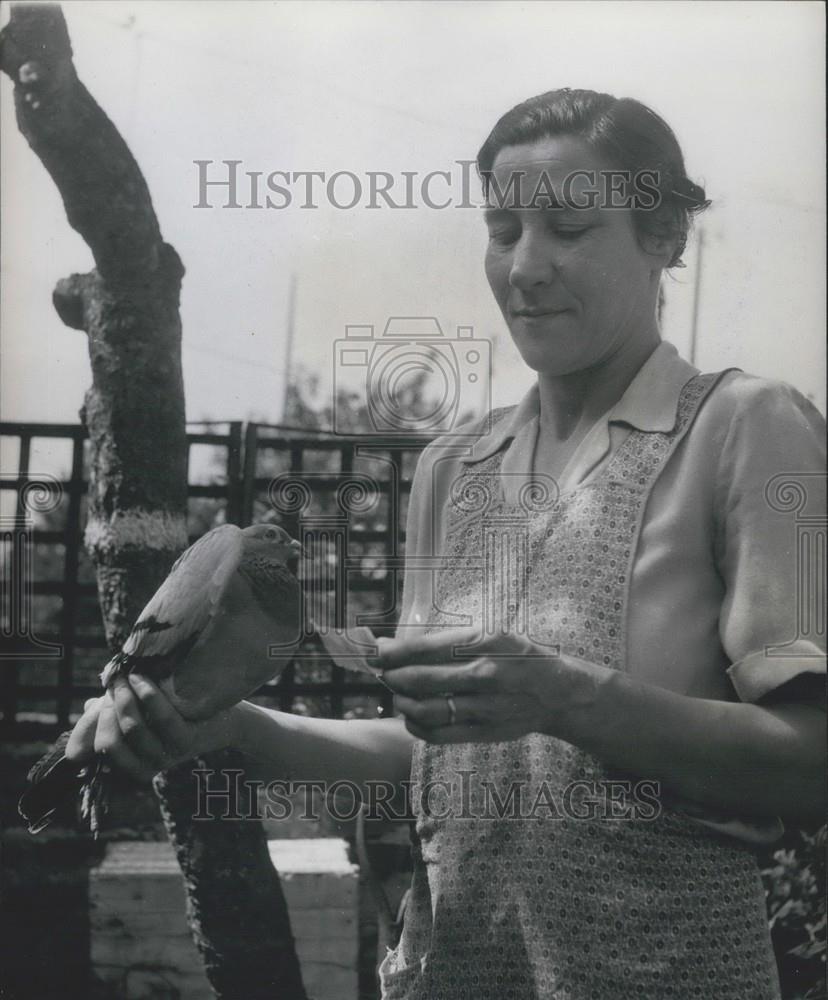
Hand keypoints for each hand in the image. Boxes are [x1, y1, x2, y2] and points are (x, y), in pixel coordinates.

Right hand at [64, 674, 238, 781]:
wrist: (224, 713)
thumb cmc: (173, 710)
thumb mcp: (136, 714)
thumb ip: (106, 722)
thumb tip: (79, 730)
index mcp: (132, 764)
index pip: (99, 749)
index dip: (93, 723)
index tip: (101, 698)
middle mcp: (148, 766)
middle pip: (111, 742)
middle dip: (109, 707)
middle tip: (116, 680)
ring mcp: (168, 757)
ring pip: (134, 729)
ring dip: (126, 697)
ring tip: (129, 675)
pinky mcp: (187, 742)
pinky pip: (162, 718)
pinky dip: (148, 695)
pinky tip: (143, 678)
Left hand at [374, 628, 605, 743]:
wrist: (557, 692)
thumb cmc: (516, 656)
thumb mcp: (490, 635)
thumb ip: (448, 640)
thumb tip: (396, 646)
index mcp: (485, 642)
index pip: (425, 648)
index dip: (393, 652)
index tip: (376, 651)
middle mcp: (485, 674)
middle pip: (420, 679)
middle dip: (392, 675)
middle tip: (384, 672)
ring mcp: (485, 706)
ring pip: (425, 709)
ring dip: (401, 701)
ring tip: (398, 693)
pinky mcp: (484, 731)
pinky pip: (438, 734)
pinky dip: (416, 726)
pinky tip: (412, 715)